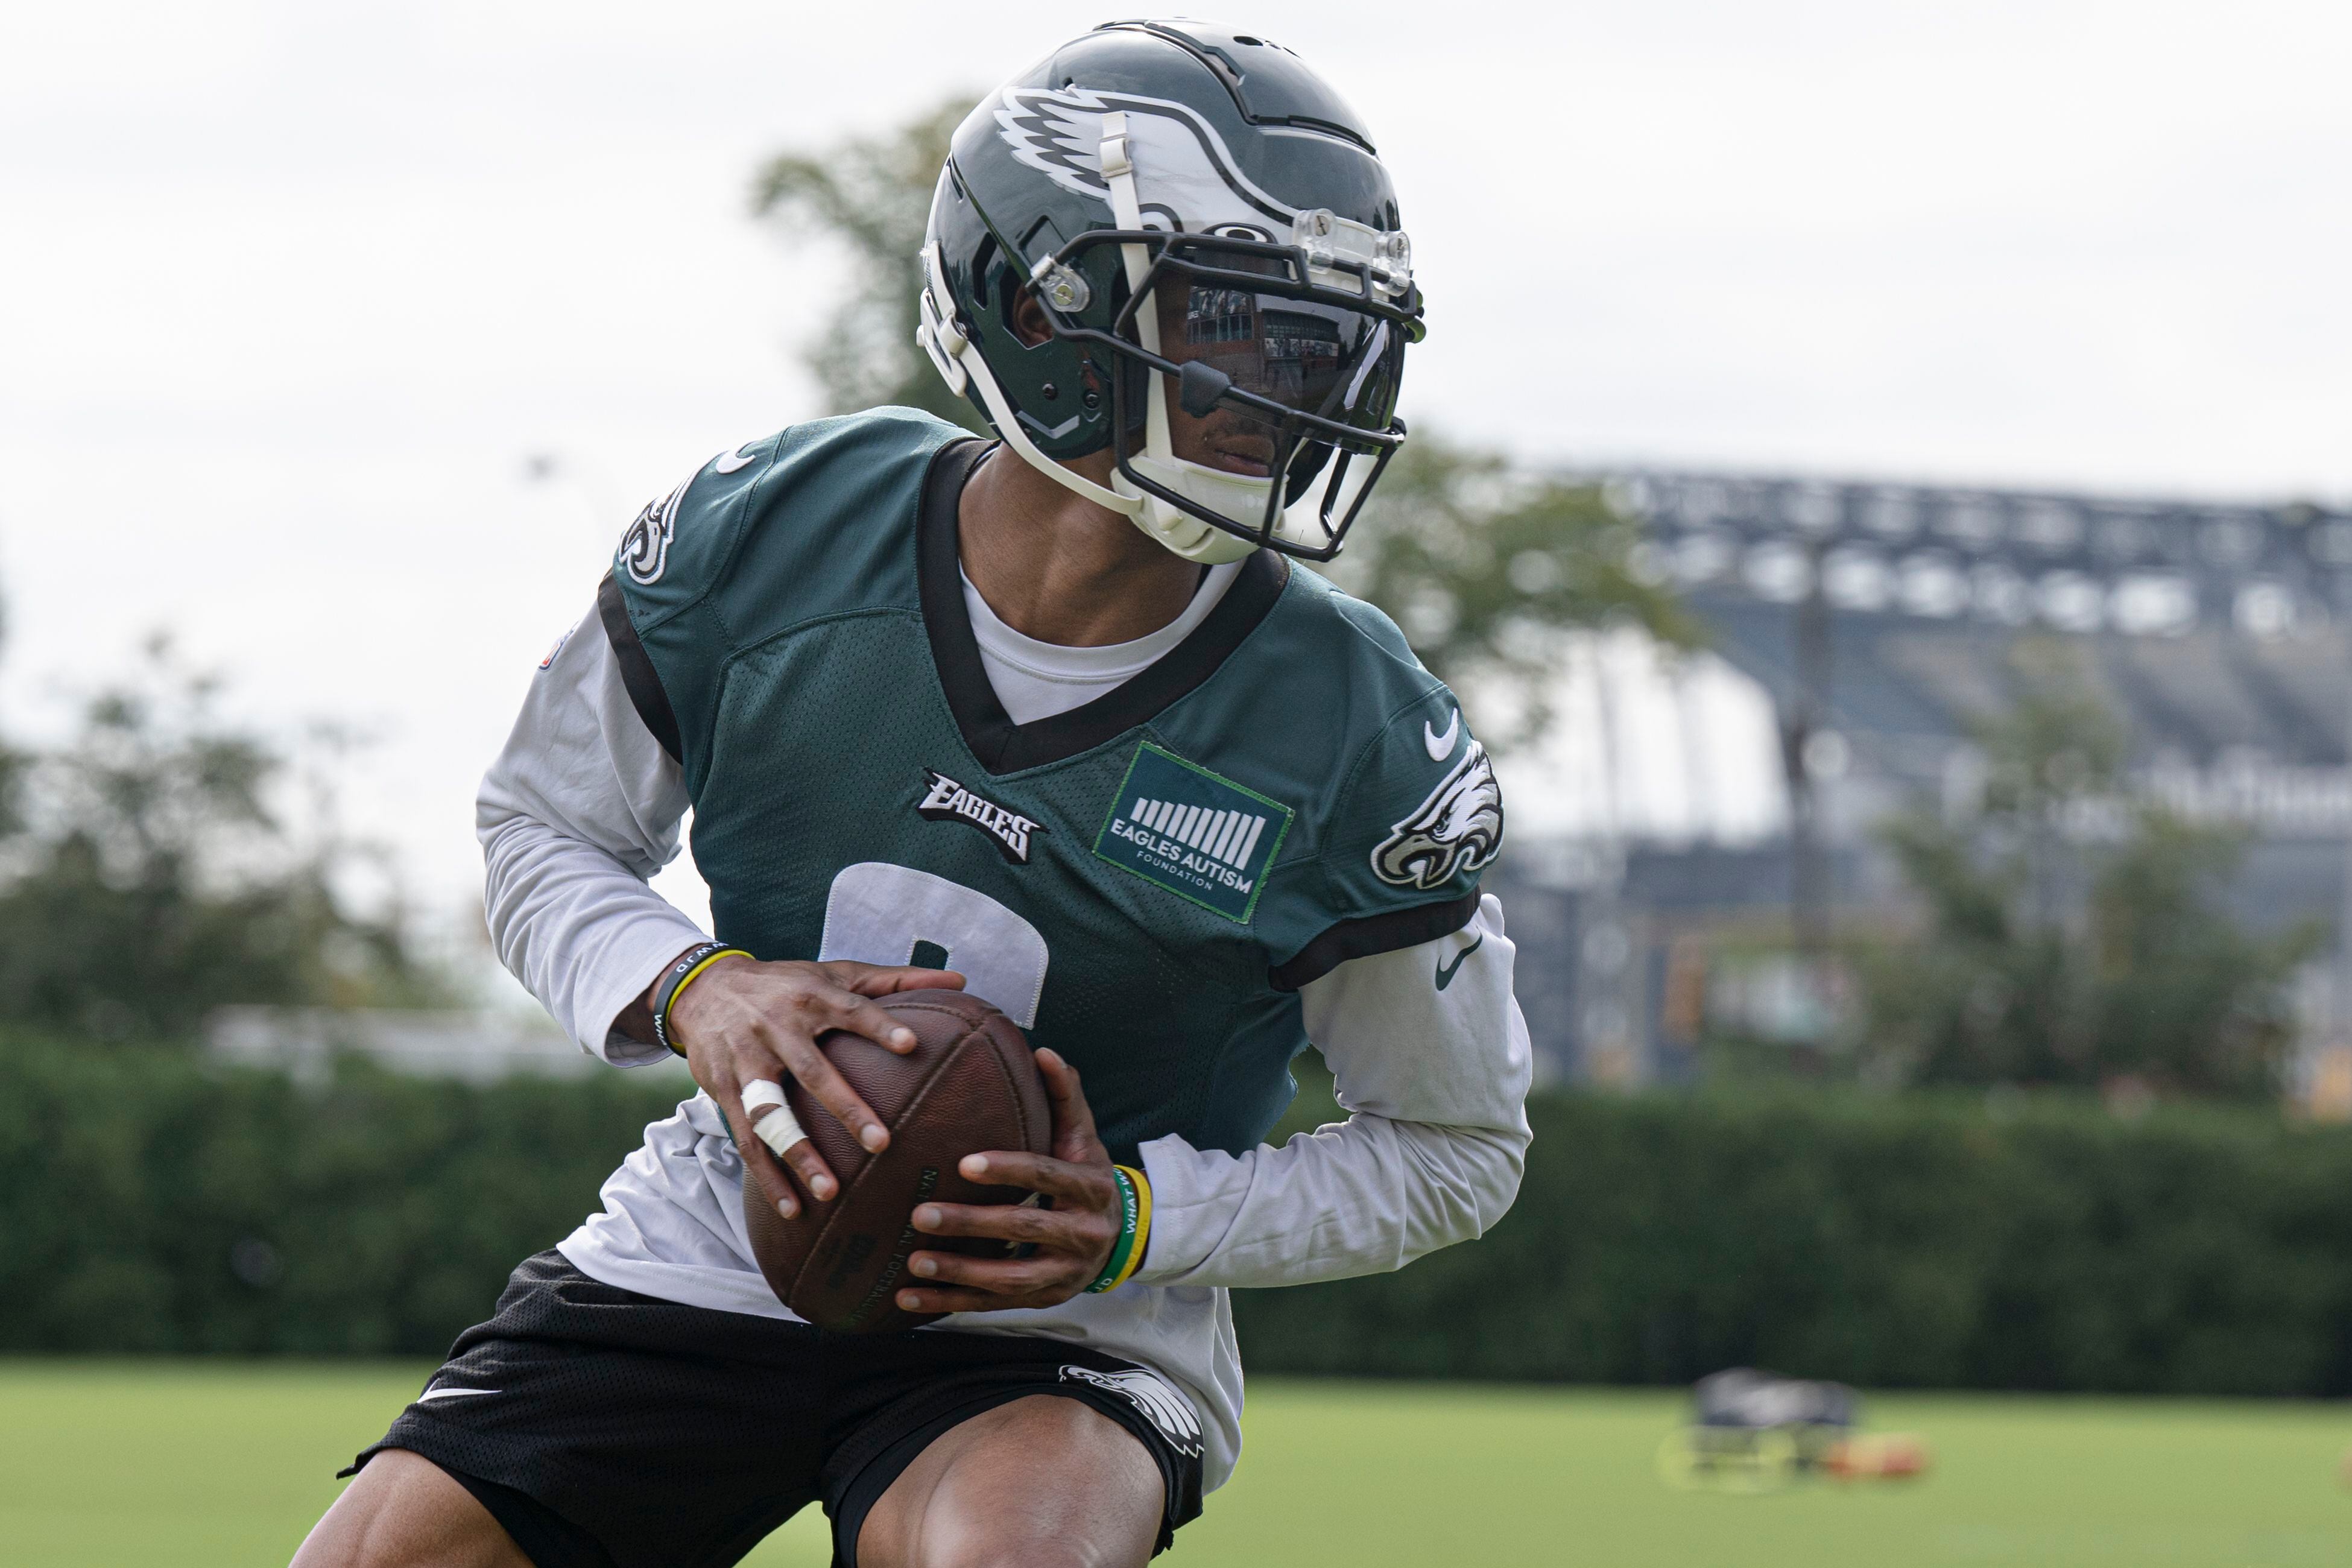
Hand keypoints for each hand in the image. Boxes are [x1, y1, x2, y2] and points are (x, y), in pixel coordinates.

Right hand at [661, 953, 963, 1219]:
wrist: (706, 989)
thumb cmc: (788, 984)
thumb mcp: (836, 972)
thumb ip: (897, 980)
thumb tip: (962, 982)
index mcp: (811, 997)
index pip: (850, 1010)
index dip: (879, 1026)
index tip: (912, 1044)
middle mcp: (777, 1028)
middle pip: (812, 1071)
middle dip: (844, 1108)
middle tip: (881, 1144)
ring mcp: (748, 1062)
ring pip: (772, 1113)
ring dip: (798, 1154)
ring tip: (830, 1193)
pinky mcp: (725, 1090)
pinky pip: (746, 1139)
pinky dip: (766, 1176)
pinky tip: (792, 1208)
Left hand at [895, 1049, 1127, 1314]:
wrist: (1121, 1237)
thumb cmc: (1088, 1175)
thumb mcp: (1084, 1137)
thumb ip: (1064, 1096)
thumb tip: (1043, 1050)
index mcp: (1091, 1187)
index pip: (1047, 1176)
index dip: (1009, 1170)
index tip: (964, 1164)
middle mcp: (1083, 1234)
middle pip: (1023, 1229)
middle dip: (971, 1225)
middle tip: (921, 1213)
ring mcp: (1065, 1273)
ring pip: (1009, 1279)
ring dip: (959, 1272)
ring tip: (913, 1261)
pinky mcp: (1045, 1300)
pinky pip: (994, 1306)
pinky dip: (950, 1304)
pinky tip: (909, 1298)